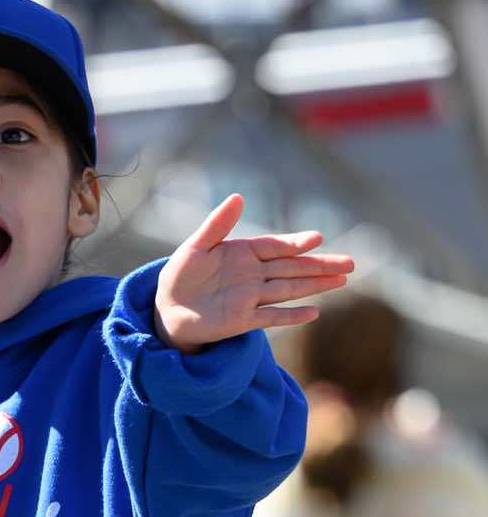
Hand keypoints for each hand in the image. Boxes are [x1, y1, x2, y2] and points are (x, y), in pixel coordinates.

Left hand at [153, 194, 353, 351]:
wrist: (167, 309)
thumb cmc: (180, 275)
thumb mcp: (195, 247)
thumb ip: (217, 225)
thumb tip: (238, 197)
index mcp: (244, 253)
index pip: (276, 246)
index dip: (295, 243)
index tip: (316, 239)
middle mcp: (253, 275)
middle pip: (292, 268)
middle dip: (320, 266)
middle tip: (350, 263)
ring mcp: (250, 298)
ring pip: (288, 289)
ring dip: (315, 286)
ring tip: (342, 281)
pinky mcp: (242, 320)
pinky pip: (271, 317)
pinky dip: (291, 316)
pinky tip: (314, 312)